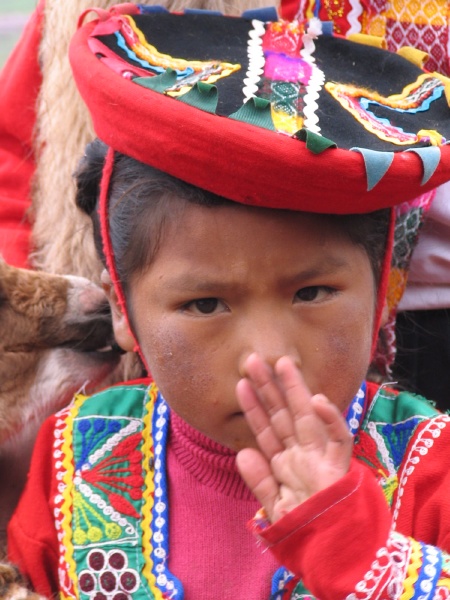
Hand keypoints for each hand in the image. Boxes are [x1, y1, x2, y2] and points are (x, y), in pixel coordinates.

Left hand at [235, 353, 352, 522]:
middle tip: (253, 359)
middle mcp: (303, 455)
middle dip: (269, 387)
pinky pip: (339, 439)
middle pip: (283, 414)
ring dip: (295, 390)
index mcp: (287, 463)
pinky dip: (330, 420)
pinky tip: (316, 400)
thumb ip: (260, 481)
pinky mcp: (339, 468)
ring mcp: (321, 459)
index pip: (266, 429)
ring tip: (282, 362)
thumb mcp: (275, 507)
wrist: (334, 554)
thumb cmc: (306, 530)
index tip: (240, 384)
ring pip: (307, 417)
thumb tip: (241, 454)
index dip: (253, 407)